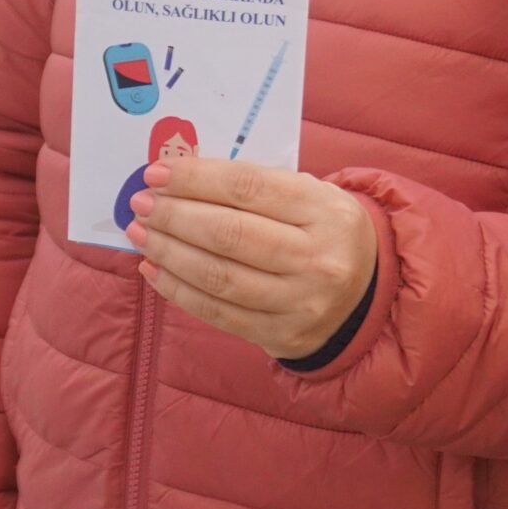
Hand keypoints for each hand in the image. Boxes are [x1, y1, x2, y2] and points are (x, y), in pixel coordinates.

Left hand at [130, 156, 375, 360]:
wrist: (366, 295)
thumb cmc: (323, 232)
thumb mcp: (311, 197)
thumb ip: (255, 187)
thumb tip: (180, 180)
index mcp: (326, 210)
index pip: (250, 187)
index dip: (197, 179)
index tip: (158, 173)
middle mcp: (317, 257)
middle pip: (230, 234)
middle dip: (176, 216)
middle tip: (142, 204)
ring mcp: (300, 302)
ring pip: (219, 277)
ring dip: (170, 253)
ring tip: (141, 234)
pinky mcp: (281, 335)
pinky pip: (218, 313)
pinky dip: (178, 290)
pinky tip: (155, 270)